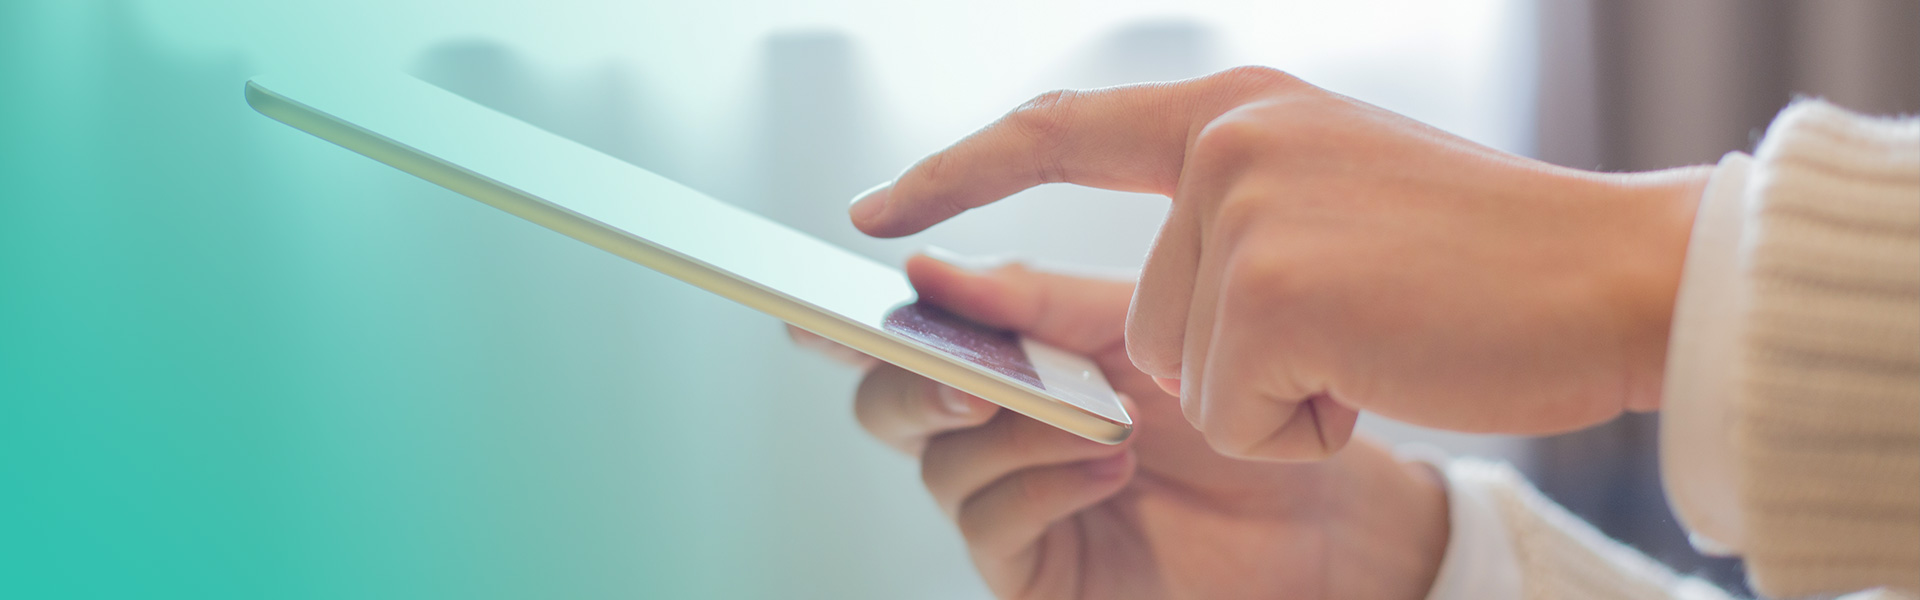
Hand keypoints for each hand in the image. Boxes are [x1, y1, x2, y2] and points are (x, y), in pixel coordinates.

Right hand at [792, 254, 1449, 599]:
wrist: (1325, 500)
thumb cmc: (1230, 403)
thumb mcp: (1132, 327)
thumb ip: (1031, 300)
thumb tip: (922, 267)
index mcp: (999, 361)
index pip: (899, 338)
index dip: (844, 321)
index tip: (810, 303)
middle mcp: (988, 435)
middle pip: (885, 403)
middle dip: (912, 378)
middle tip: (970, 374)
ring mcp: (1008, 505)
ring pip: (939, 460)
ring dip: (1014, 429)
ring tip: (1103, 420)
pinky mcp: (1037, 571)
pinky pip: (992, 525)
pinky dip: (1043, 484)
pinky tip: (1107, 467)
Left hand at [848, 67, 1712, 459]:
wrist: (1622, 278)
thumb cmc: (1484, 265)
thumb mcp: (1332, 204)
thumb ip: (1221, 224)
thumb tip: (1116, 315)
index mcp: (1234, 114)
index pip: (1059, 131)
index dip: (957, 175)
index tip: (876, 215)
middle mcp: (1225, 142)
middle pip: (1142, 320)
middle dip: (1235, 364)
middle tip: (1363, 327)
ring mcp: (1240, 209)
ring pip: (1184, 376)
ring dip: (1276, 396)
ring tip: (1381, 342)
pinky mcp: (1266, 287)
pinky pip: (1230, 417)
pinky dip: (1305, 429)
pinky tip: (1384, 374)